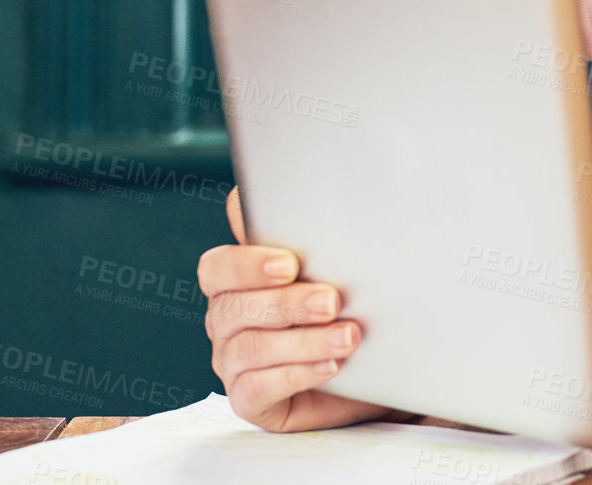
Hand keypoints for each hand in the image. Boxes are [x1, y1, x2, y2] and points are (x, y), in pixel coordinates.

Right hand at [199, 187, 395, 430]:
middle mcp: (227, 320)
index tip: (290, 262)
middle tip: (333, 300)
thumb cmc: (347, 308)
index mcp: (237, 281)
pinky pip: (256, 389)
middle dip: (287, 303)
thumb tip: (322, 190)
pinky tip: (330, 366)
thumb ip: (317, 238)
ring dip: (303, 341)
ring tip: (349, 336)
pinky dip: (296, 374)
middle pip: (233, 307)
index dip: (247, 263)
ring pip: (249, 348)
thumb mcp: (336, 268)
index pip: (219, 267)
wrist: (372, 369)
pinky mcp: (249, 400)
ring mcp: (233, 362)